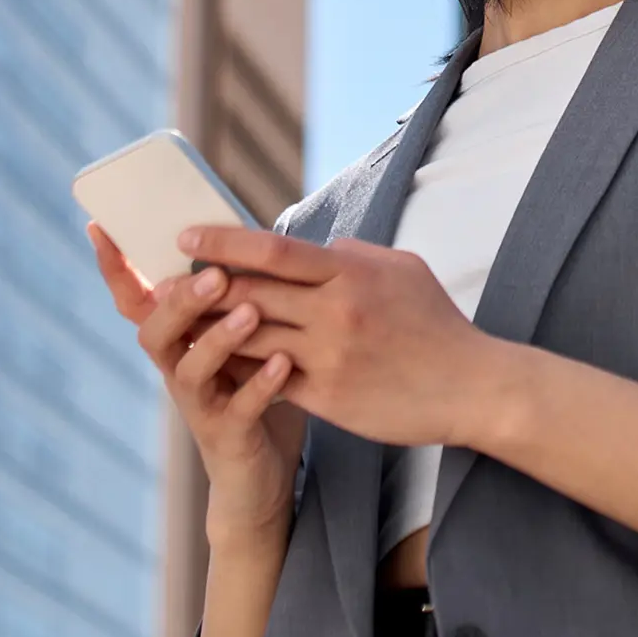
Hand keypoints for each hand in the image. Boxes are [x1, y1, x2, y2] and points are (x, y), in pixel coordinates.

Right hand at [87, 223, 306, 538]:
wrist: (259, 477)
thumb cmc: (249, 393)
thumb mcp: (237, 340)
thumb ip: (232, 297)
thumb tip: (240, 235)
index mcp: (176, 341)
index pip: (134, 300)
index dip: (114, 268)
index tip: (98, 227)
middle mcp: (176, 370)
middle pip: (156, 331)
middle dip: (181, 301)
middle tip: (213, 274)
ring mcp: (198, 405)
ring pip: (191, 370)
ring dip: (219, 338)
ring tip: (250, 313)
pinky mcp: (228, 435)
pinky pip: (240, 409)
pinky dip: (261, 385)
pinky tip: (283, 363)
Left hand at [178, 225, 506, 447]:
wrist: (474, 387)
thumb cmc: (436, 324)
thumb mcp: (400, 269)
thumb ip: (351, 256)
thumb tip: (314, 247)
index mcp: (350, 272)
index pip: (272, 249)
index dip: (223, 241)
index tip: (186, 237)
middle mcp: (336, 311)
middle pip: (250, 294)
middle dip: (201, 288)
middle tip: (164, 284)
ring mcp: (331, 357)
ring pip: (253, 339)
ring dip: (211, 332)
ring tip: (179, 324)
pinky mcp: (330, 398)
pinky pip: (271, 381)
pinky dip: (242, 371)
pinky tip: (217, 365)